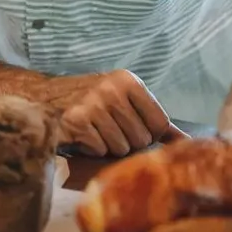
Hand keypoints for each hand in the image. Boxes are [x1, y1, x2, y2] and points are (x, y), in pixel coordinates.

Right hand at [36, 70, 180, 156]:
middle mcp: (112, 89)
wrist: (41, 98)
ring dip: (106, 146)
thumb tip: (189, 144)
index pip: (159, 124)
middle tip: (105, 128)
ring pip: (121, 148)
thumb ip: (156, 121)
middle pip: (141, 139)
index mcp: (129, 81)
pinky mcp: (77, 120)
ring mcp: (94, 104)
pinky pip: (99, 150)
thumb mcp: (124, 101)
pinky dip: (89, 148)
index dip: (146, 133)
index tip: (127, 125)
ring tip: (92, 131)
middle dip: (125, 141)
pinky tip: (80, 135)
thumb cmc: (88, 102)